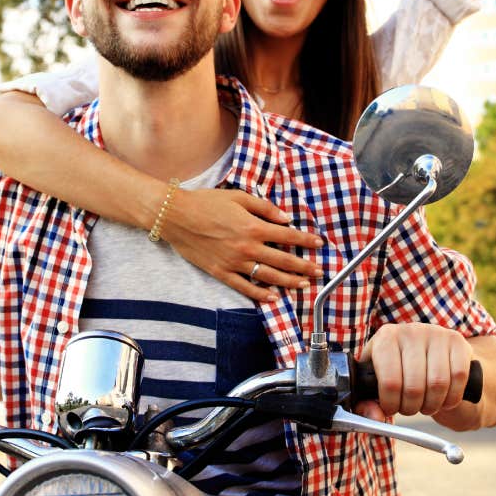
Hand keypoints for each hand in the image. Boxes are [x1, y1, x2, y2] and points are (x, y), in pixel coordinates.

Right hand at [162, 188, 323, 301]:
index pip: (287, 236)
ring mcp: (235, 263)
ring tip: (303, 284)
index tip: (319, 244)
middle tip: (319, 270)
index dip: (306, 240)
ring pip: (268, 276)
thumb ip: (264, 208)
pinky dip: (260, 294)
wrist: (176, 216)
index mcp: (253, 227)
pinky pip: (245, 287)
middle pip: (283, 260)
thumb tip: (286, 218)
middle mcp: (247, 248)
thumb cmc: (206, 202)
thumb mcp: (238, 197)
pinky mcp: (221, 272)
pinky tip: (273, 297)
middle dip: (304, 266)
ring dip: (289, 281)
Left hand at [355, 323, 474, 418]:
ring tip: (426, 405)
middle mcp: (410, 331)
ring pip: (438, 383)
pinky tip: (444, 398)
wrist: (432, 354)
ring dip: (432, 405)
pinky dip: (452, 397)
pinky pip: (458, 377)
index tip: (391, 409)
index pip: (389, 381)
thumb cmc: (399, 372)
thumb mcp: (378, 384)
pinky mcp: (457, 341)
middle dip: (412, 407)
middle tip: (410, 409)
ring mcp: (436, 334)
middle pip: (414, 386)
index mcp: (385, 338)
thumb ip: (368, 404)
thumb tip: (375, 418)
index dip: (391, 404)